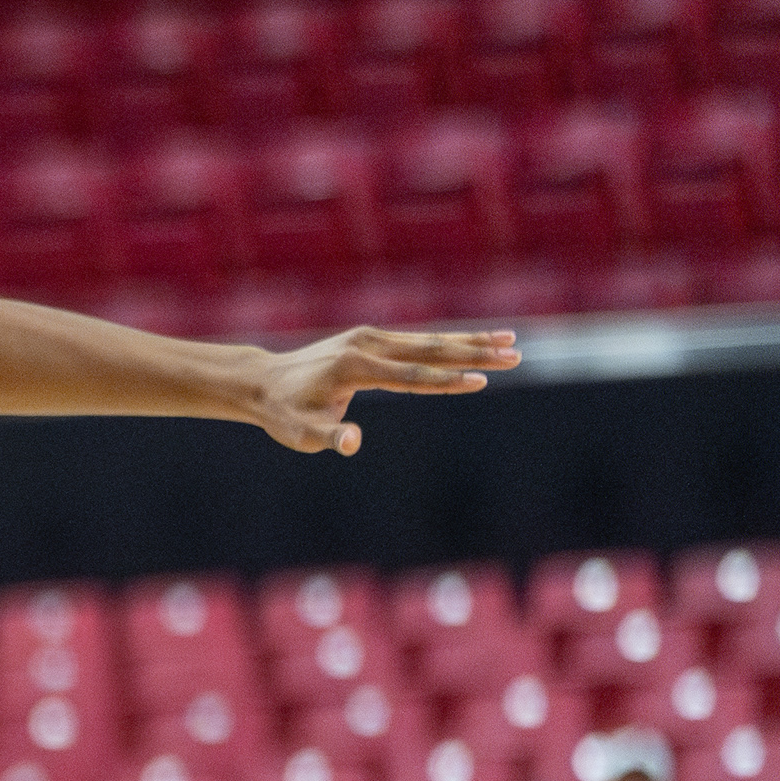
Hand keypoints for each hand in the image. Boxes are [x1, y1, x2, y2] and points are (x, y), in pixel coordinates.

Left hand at [251, 327, 519, 455]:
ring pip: (429, 340)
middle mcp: (366, 345)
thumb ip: (327, 437)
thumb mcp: (299, 433)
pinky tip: (478, 341)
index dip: (445, 382)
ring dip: (471, 341)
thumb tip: (353, 443)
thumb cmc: (284, 414)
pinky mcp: (372, 338)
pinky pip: (418, 341)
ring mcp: (370, 338)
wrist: (264, 383)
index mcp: (354, 368)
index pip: (410, 377)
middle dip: (474, 353)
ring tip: (512, 342)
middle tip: (515, 355)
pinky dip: (450, 341)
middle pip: (429, 350)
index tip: (480, 381)